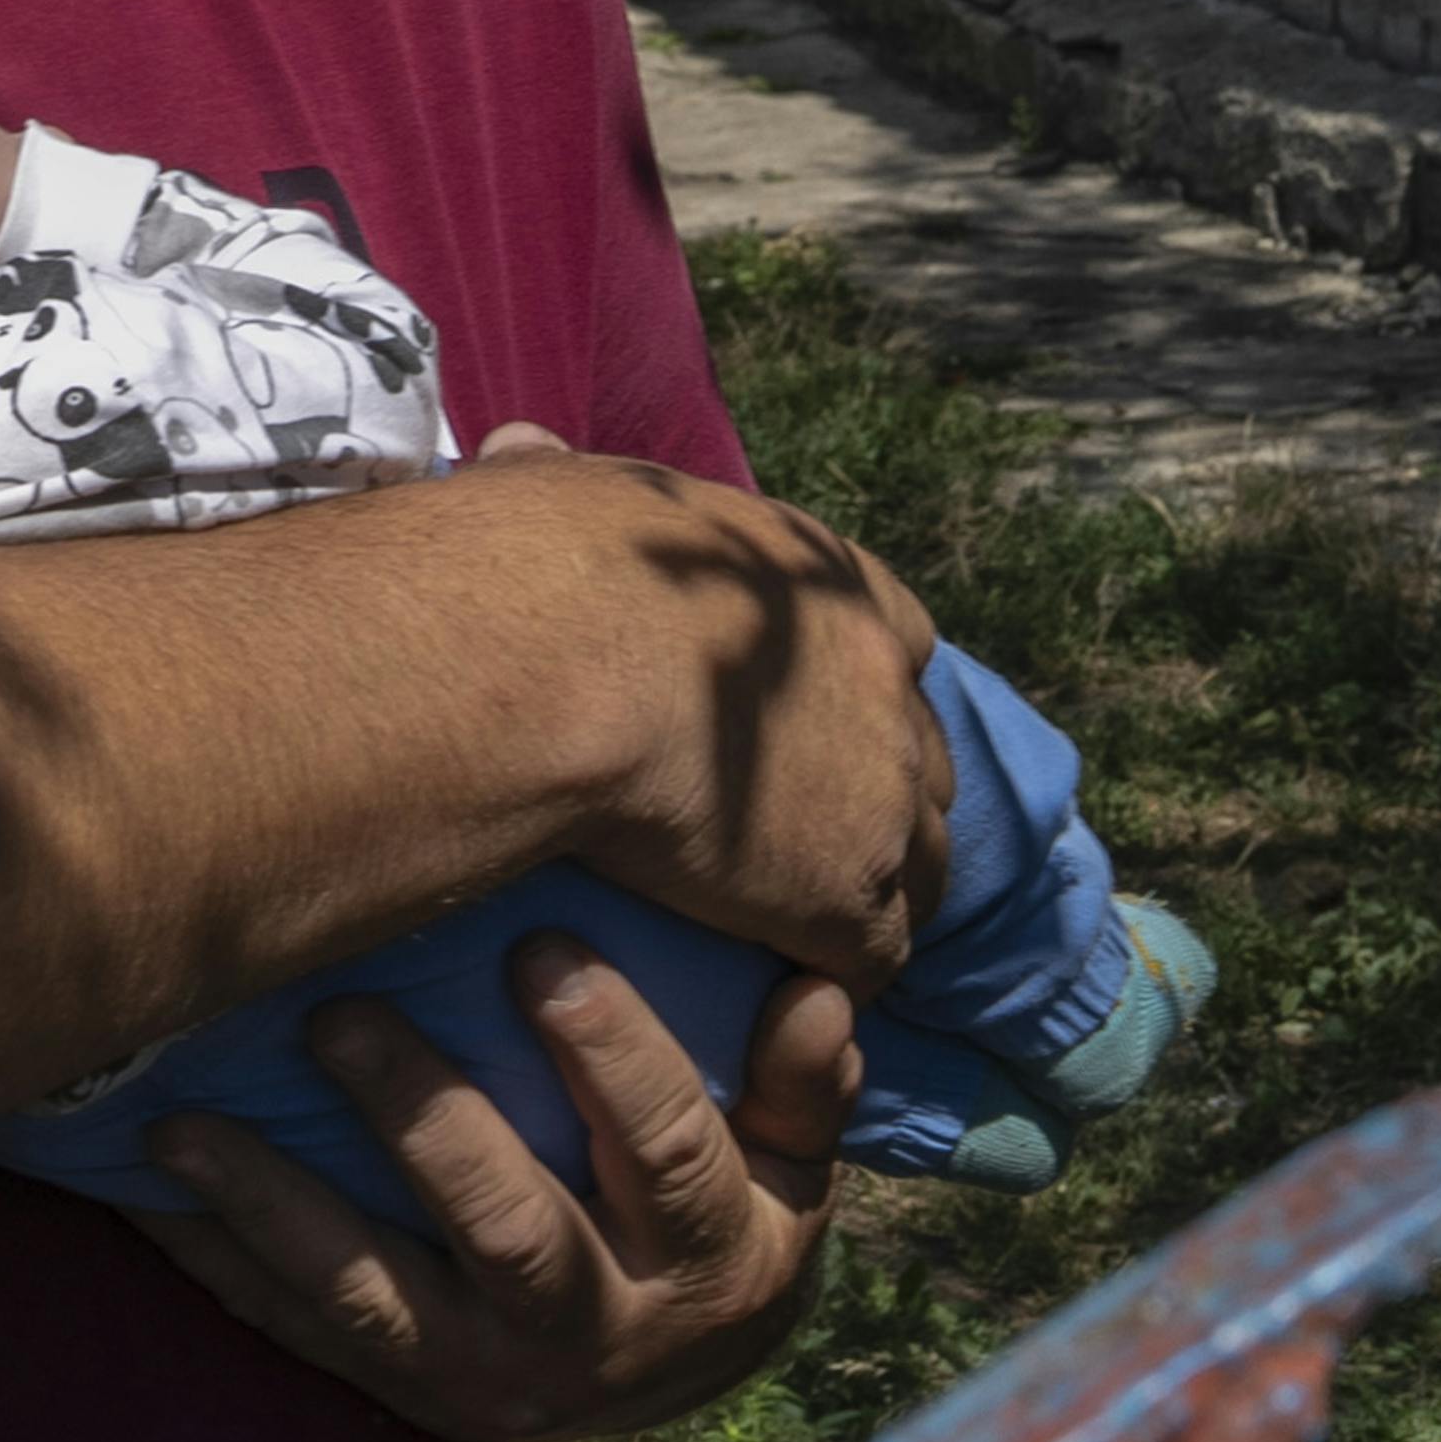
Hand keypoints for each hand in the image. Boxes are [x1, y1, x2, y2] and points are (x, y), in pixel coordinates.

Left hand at [140, 934, 850, 1441]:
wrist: (665, 1385)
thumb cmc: (723, 1221)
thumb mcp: (791, 1172)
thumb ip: (803, 1089)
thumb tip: (824, 990)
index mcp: (712, 1260)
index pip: (666, 1150)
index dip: (610, 1050)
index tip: (540, 944)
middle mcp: (598, 1334)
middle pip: (510, 1230)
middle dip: (424, 1121)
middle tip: (338, 1016)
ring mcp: (487, 1378)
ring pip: (377, 1297)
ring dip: (276, 1206)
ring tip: (183, 1122)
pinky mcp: (402, 1396)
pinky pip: (299, 1334)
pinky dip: (216, 1264)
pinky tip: (141, 1189)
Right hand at [446, 447, 952, 984]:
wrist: (549, 658)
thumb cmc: (532, 565)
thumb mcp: (555, 496)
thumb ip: (557, 483)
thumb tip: (519, 450)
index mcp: (819, 577)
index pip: (892, 633)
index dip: (858, 684)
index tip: (815, 718)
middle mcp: (878, 677)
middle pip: (921, 755)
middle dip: (883, 795)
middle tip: (818, 835)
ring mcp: (878, 792)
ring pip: (920, 863)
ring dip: (876, 894)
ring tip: (815, 935)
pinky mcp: (847, 895)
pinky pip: (874, 956)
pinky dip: (838, 975)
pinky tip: (792, 991)